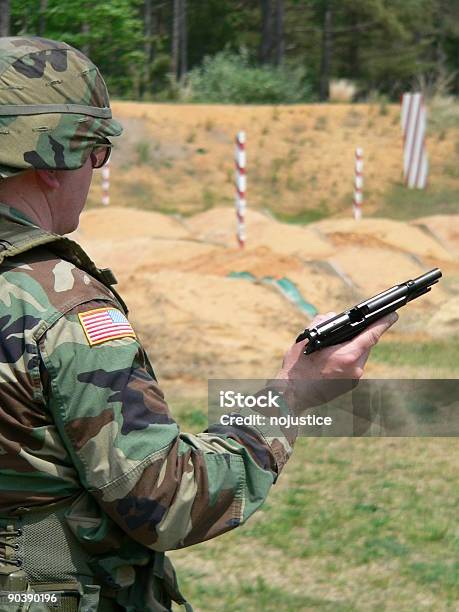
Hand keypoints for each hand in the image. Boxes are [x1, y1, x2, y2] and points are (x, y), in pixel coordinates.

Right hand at [275, 311, 397, 409]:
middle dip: (361, 335)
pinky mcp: (350, 386)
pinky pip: (354, 366)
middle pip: (366, 345)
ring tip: (336, 345)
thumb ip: (322, 322)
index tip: (393, 315)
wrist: (292, 394)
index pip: (371, 336)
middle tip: (352, 328)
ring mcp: (353, 379)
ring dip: (353, 347)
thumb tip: (332, 317)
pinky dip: (348, 358)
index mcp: (346, 356)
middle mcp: (354, 369)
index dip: (383, 324)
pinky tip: (334, 357)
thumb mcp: (306, 339)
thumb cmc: (297, 367)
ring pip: (360, 356)